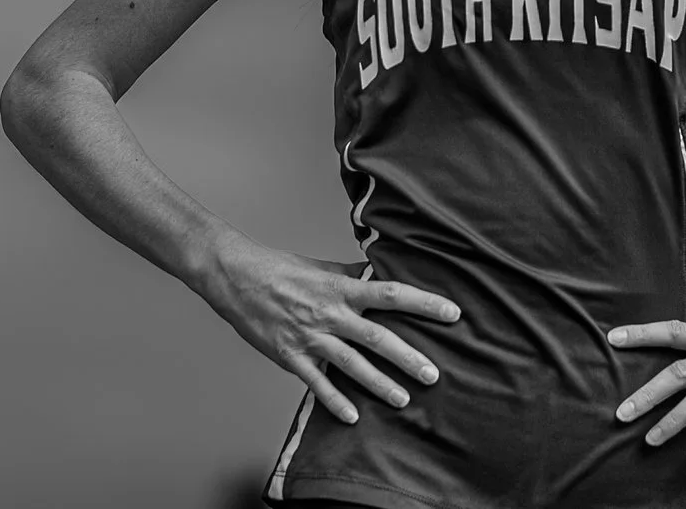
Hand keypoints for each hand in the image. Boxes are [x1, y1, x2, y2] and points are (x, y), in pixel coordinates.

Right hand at [199, 235, 462, 424]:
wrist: (234, 276)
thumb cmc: (278, 269)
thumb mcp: (320, 268)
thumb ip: (351, 275)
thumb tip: (378, 272)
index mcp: (341, 288)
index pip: (391, 294)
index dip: (423, 304)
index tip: (452, 313)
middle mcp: (330, 314)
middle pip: (377, 337)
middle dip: (408, 357)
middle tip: (433, 374)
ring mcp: (310, 337)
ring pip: (351, 365)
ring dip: (379, 385)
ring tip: (403, 400)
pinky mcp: (290, 356)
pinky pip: (317, 383)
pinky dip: (335, 401)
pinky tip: (353, 417)